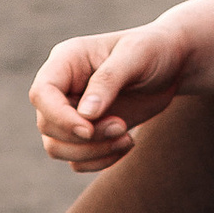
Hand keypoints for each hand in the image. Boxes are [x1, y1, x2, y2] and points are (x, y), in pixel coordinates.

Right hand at [29, 17, 199, 170]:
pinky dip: (101, 161)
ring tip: (126, 138)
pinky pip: (77, 160)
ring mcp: (71, 112)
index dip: (59, 116)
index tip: (89, 129)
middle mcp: (62, 87)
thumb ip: (109, 80)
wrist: (171, 65)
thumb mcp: (136, 55)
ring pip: (57, 148)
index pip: (42, 94)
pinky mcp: (86, 132)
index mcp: (66, 61)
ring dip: (92, 152)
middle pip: (47, 126)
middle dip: (85, 137)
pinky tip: (126, 144)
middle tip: (121, 126)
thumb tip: (86, 114)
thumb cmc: (154, 51)